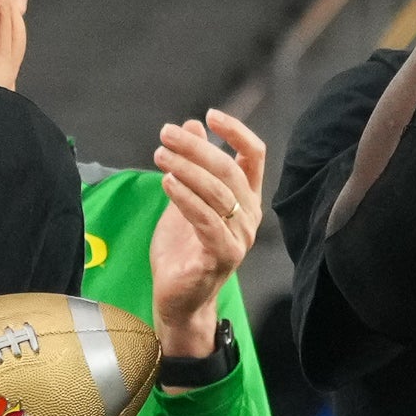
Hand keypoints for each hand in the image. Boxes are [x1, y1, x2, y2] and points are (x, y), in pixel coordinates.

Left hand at [148, 108, 269, 358]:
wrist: (179, 299)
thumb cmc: (184, 250)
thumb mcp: (185, 199)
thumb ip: (192, 165)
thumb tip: (191, 125)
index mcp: (246, 199)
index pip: (254, 155)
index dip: (236, 131)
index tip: (210, 115)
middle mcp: (249, 217)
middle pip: (230, 169)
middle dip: (197, 147)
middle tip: (166, 134)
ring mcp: (238, 238)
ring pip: (217, 192)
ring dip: (186, 169)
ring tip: (160, 156)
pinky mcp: (222, 256)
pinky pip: (206, 220)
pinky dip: (186, 198)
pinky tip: (166, 183)